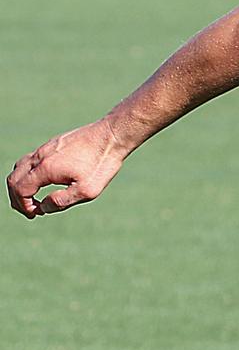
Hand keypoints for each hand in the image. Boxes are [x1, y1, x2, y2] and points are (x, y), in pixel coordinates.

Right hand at [7, 120, 126, 218]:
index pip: (20, 190)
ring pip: (20, 167)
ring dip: (22, 185)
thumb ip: (61, 201)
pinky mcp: (53, 144)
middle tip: (30, 210)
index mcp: (45, 169)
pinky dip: (29, 174)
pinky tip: (44, 180)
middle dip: (17, 197)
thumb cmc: (102, 164)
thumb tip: (43, 208)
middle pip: (14, 179)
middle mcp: (40, 156)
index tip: (35, 215)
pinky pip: (31, 159)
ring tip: (34, 198)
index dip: (23, 206)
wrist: (112, 135)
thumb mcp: (86, 191)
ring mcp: (45, 148)